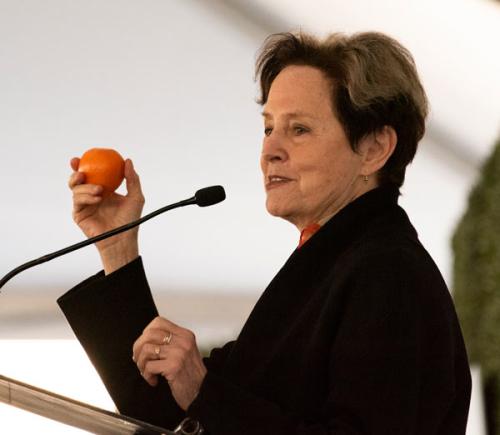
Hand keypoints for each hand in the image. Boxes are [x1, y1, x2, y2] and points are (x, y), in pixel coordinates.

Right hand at [68, 157, 144, 273]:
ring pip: (76, 189)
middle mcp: (92, 196)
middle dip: (75, 172)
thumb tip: (128, 160)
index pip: (92, 174)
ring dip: (86, 187)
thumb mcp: (136, 197)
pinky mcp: (79, 214)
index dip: (84, 165)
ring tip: (99, 190)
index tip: (83, 156)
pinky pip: (77, 201)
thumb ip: (132, 179)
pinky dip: (86, 197)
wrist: (123, 238)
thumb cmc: (131, 220)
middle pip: (77, 180)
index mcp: (104, 190)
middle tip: (81, 170)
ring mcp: (84, 205)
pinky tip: (97, 198)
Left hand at [133, 316, 206, 410]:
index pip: (158, 322)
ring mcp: (179, 353)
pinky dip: (147, 376)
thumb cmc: (191, 374)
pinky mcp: (173, 366)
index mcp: (184, 335)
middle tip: (139, 360)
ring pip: (146, 349)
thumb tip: (144, 340)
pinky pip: (149, 366)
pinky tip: (154, 380)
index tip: (144, 344)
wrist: (202, 392)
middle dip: (138, 348)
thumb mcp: (184, 351)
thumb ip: (169, 343)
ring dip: (141, 364)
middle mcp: (183, 341)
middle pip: (149, 334)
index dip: (146, 333)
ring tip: (147, 372)